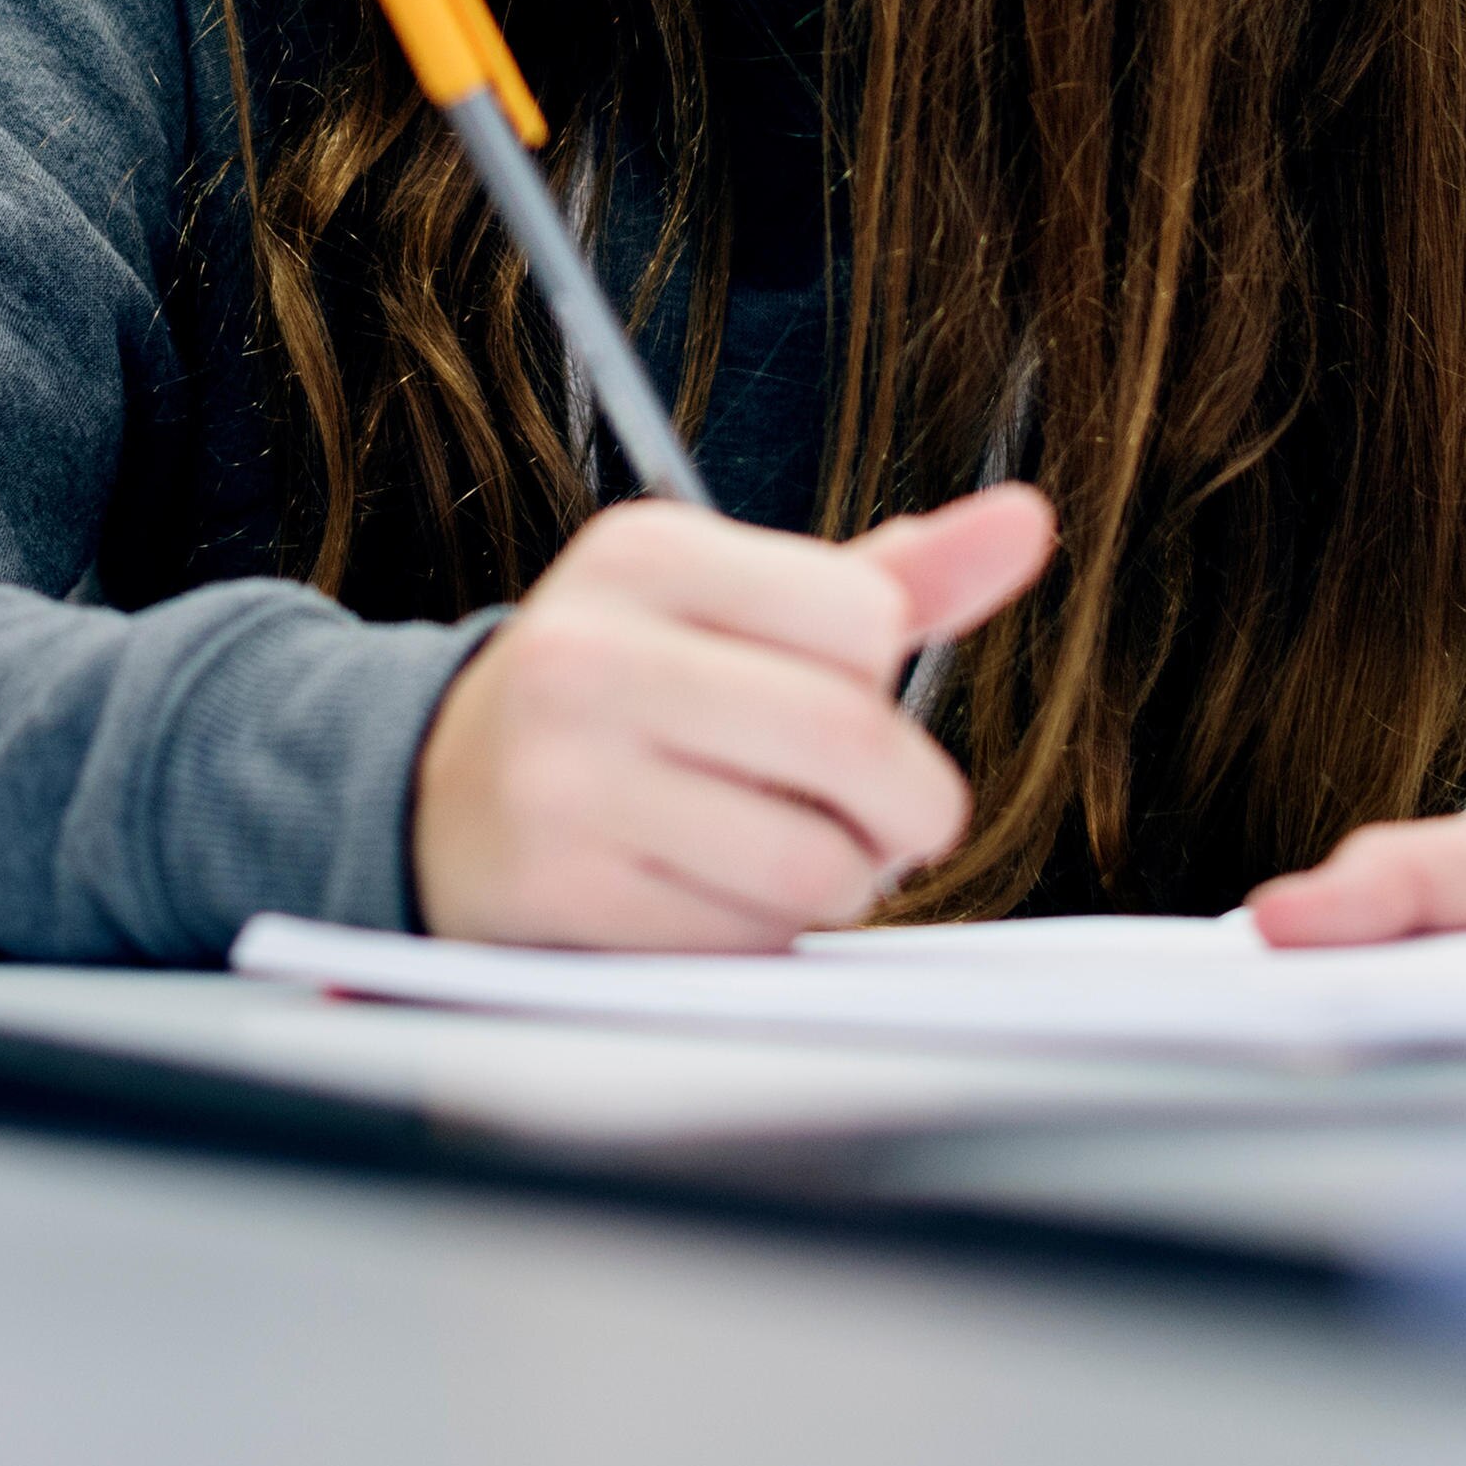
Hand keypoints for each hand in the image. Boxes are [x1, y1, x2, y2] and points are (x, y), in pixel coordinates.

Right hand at [408, 486, 1053, 948]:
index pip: (864, 620)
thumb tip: (1031, 524)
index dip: (883, 681)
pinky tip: (712, 898)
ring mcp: (563, 774)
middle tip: (896, 822)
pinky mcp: (555, 890)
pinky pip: (742, 942)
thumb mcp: (738, 606)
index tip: (848, 700)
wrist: (434, 790)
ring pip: (811, 863)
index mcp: (646, 551)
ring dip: (840, 883)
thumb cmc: (628, 691)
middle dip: (908, 805)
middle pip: (851, 742)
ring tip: (794, 858)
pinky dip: (761, 938)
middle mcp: (591, 650)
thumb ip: (891, 577)